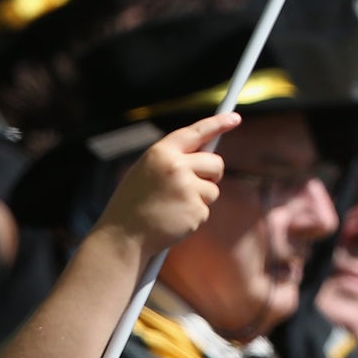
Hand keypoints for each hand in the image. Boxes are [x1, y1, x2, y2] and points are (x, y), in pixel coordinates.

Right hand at [93, 113, 237, 263]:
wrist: (122, 238)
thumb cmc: (132, 205)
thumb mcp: (145, 171)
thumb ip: (171, 159)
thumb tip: (202, 154)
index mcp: (161, 153)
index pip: (196, 131)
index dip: (218, 123)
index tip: (234, 118)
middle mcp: (176, 167)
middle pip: (215, 163)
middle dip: (212, 174)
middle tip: (196, 184)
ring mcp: (188, 189)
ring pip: (212, 189)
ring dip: (200, 198)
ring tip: (173, 207)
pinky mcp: (196, 211)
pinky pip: (206, 210)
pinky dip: (194, 216)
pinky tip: (174, 220)